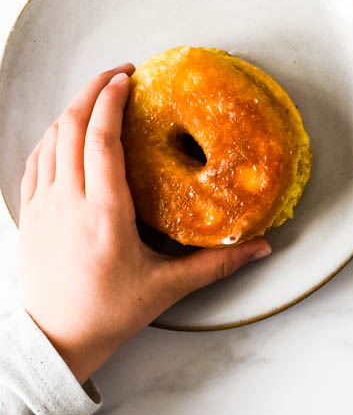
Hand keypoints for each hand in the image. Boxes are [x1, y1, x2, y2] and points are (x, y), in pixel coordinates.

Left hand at [18, 65, 270, 383]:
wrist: (57, 340)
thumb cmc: (110, 314)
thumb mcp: (168, 286)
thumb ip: (216, 264)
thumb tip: (261, 249)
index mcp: (104, 213)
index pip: (101, 139)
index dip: (111, 101)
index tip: (127, 78)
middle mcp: (68, 202)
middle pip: (71, 127)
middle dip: (92, 91)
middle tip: (117, 74)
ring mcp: (43, 206)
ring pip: (50, 139)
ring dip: (71, 111)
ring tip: (97, 98)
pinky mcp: (29, 215)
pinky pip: (35, 161)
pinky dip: (51, 137)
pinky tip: (65, 133)